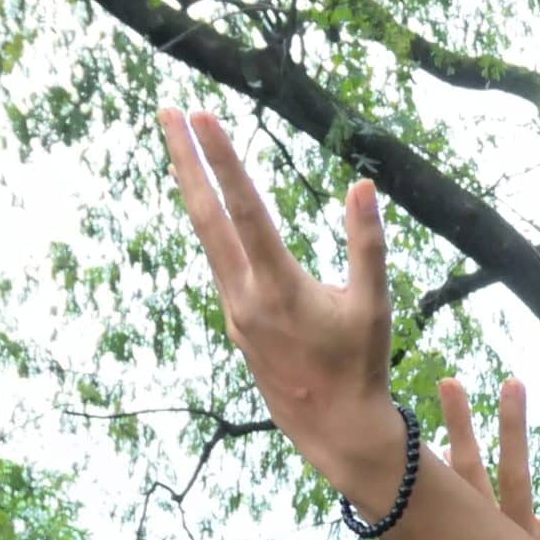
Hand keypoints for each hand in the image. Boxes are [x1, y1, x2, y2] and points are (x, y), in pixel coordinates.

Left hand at [155, 106, 388, 470]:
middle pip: (205, 215)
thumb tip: (362, 184)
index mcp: (278, 287)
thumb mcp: (374, 306)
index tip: (201, 117)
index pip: (245, 209)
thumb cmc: (360, 366)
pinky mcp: (235, 323)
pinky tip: (216, 210)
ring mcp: (234, 310)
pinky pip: (222, 263)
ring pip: (206, 237)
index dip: (223, 160)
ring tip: (181, 146)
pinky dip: (214, 227)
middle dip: (185, 160)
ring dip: (194, 189)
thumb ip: (367, 243)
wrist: (332, 428)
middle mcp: (244, 296)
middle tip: (166, 111)